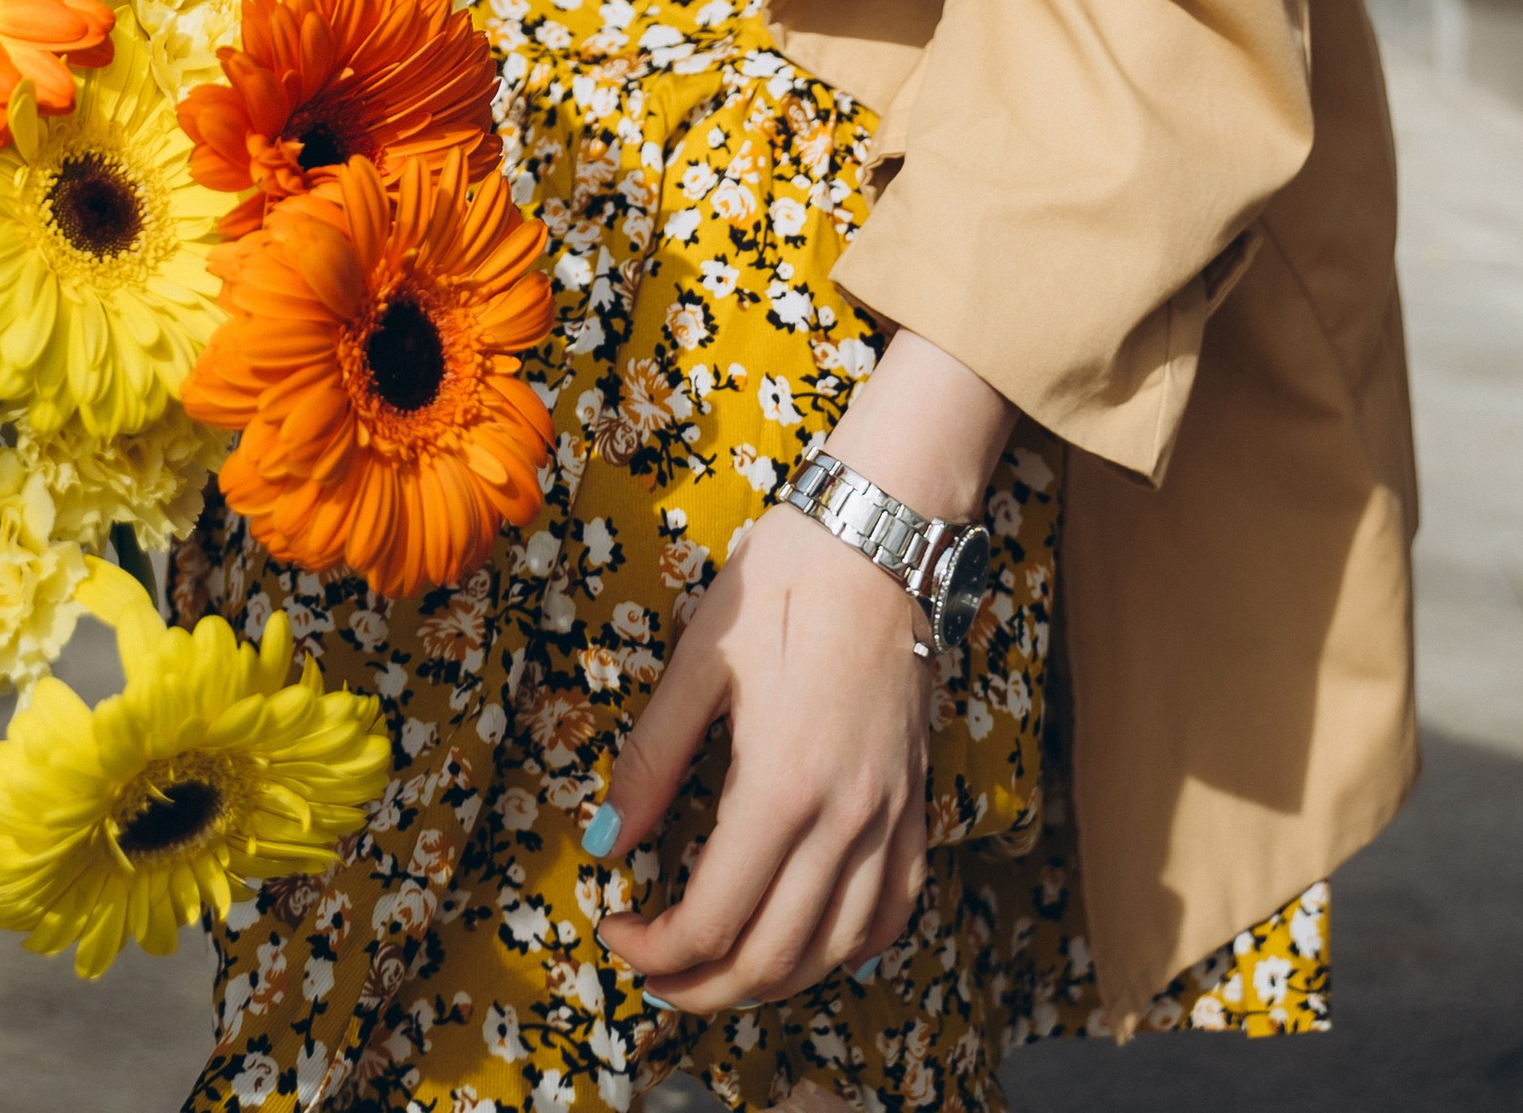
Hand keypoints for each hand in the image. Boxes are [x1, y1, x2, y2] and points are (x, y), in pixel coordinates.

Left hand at [594, 499, 934, 1008]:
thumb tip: (606, 841)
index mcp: (783, 787)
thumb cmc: (788, 582)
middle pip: (772, 960)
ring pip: (834, 951)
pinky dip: (847, 947)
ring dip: (769, 981)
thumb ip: (652, 759)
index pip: (713, 920)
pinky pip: (892, 911)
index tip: (616, 930)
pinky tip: (810, 940)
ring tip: (717, 966)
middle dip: (701, 987)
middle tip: (653, 971)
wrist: (884, 536)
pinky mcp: (916, 802)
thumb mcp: (701, 660)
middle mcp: (845, 820)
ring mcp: (889, 817)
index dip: (654, 947)